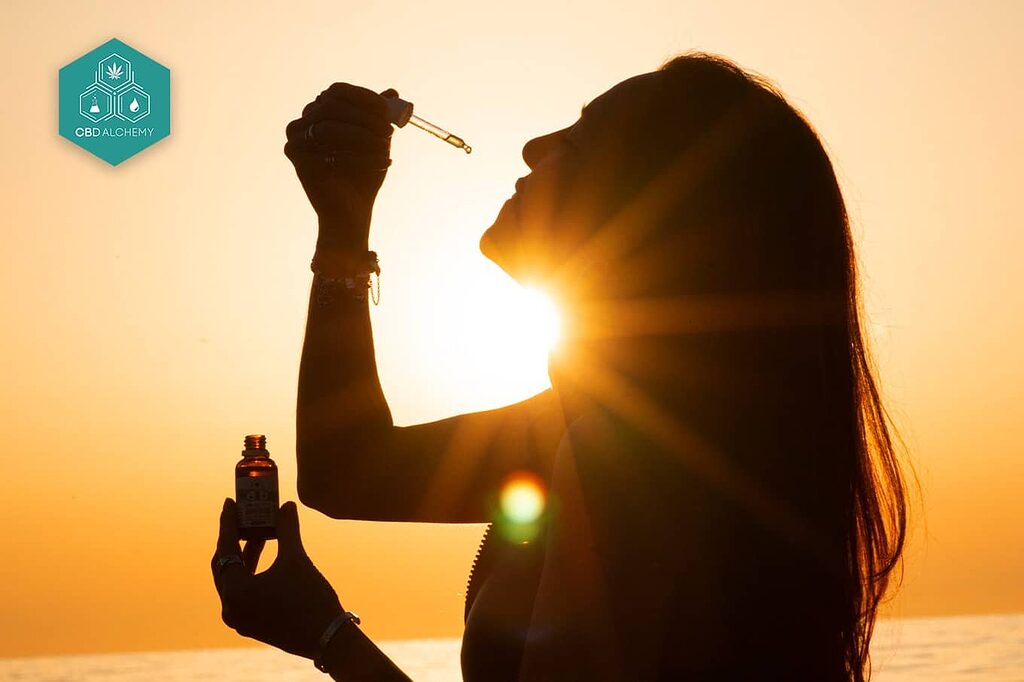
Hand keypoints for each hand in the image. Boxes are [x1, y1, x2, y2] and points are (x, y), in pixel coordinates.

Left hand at [212, 498, 343, 658]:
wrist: (329, 637)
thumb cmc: (310, 598)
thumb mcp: (296, 559)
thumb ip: (287, 529)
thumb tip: (286, 505)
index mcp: (236, 592)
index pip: (225, 550)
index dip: (227, 523)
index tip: (229, 503)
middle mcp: (231, 609)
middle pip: (225, 566)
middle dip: (235, 539)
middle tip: (243, 517)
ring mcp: (241, 620)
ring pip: (235, 579)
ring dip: (246, 556)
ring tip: (261, 534)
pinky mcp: (252, 625)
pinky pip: (244, 592)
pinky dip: (251, 573)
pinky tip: (266, 558)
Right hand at [284, 83, 397, 246]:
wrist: (353, 210)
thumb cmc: (364, 174)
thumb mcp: (378, 140)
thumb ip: (380, 117)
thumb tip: (393, 92)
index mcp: (320, 112)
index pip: (337, 91)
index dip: (363, 96)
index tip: (386, 109)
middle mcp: (303, 122)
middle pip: (331, 105)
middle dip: (364, 117)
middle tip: (389, 131)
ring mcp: (296, 140)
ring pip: (328, 127)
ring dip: (363, 136)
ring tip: (386, 149)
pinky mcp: (297, 160)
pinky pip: (327, 151)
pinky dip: (360, 157)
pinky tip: (381, 164)